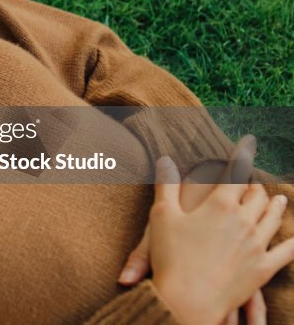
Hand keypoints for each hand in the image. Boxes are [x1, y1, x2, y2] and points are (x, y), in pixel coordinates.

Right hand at [147, 156, 292, 323]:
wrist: (188, 300)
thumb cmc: (171, 258)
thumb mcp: (162, 217)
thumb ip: (166, 185)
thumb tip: (166, 159)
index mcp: (220, 205)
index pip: (236, 172)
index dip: (242, 155)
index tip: (249, 141)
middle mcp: (244, 221)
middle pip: (257, 196)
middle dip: (256, 185)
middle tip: (255, 180)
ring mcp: (257, 245)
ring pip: (273, 219)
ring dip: (276, 207)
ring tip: (279, 200)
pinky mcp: (263, 268)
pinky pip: (286, 252)